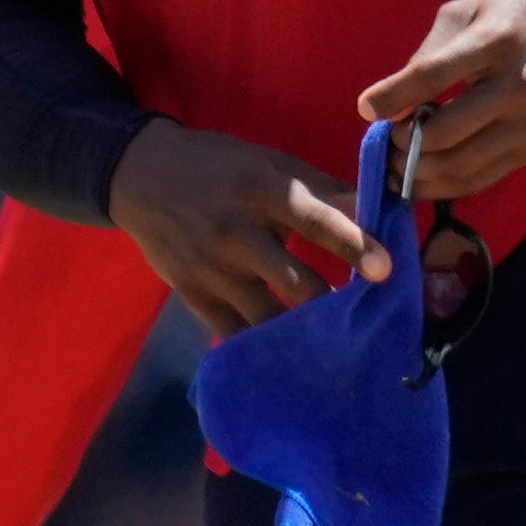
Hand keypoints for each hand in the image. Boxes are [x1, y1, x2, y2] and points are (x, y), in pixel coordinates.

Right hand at [106, 120, 385, 334]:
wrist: (139, 177)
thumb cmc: (220, 168)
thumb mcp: (268, 164)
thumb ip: (324, 191)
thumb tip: (383, 206)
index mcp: (260, 188)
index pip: (312, 218)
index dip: (351, 243)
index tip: (385, 270)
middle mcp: (234, 231)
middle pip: (294, 282)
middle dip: (334, 308)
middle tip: (373, 329)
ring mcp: (210, 268)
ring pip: (267, 317)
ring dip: (304, 337)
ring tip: (339, 354)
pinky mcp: (191, 294)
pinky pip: (235, 334)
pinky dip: (264, 350)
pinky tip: (292, 361)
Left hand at [357, 0, 525, 199]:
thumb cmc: (508, 16)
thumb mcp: (465, 12)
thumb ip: (427, 55)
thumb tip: (391, 105)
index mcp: (496, 41)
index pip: (434, 75)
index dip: (393, 96)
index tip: (366, 109)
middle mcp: (519, 86)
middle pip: (445, 132)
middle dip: (403, 143)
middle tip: (386, 139)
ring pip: (461, 166)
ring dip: (418, 172)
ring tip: (395, 163)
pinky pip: (480, 179)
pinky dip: (443, 186)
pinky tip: (419, 179)